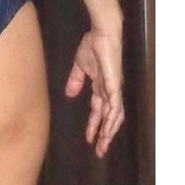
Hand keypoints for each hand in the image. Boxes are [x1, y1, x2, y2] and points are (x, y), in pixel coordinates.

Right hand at [64, 28, 124, 157]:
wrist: (102, 34)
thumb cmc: (93, 45)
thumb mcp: (80, 66)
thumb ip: (76, 80)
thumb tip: (69, 94)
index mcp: (101, 86)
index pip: (98, 111)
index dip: (94, 125)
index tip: (89, 139)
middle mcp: (109, 91)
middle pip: (109, 118)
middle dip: (104, 135)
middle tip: (99, 151)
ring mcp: (113, 89)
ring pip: (114, 116)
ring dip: (108, 131)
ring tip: (103, 144)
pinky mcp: (114, 85)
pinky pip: (115, 106)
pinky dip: (112, 119)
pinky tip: (108, 129)